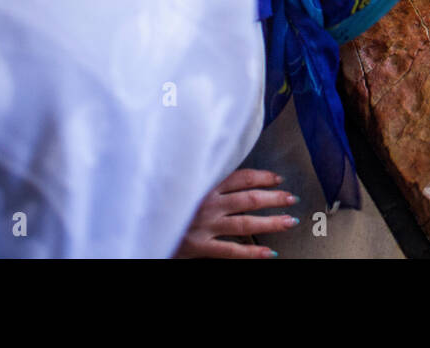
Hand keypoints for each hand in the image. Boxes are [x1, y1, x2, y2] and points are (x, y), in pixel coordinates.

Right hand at [173, 168, 298, 258]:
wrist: (138, 223)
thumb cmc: (163, 202)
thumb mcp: (185, 185)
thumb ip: (207, 181)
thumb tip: (235, 180)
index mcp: (205, 183)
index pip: (242, 176)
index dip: (264, 177)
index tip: (278, 179)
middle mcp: (207, 202)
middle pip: (250, 197)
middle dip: (274, 197)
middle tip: (291, 198)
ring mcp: (204, 224)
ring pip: (246, 222)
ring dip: (271, 221)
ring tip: (289, 221)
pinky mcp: (199, 246)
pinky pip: (232, 250)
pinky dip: (252, 252)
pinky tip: (269, 252)